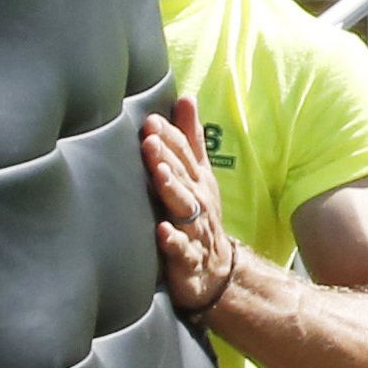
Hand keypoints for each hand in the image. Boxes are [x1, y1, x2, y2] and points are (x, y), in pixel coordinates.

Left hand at [142, 99, 237, 319]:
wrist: (216, 270)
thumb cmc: (200, 215)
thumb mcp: (199, 174)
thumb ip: (190, 138)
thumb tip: (185, 97)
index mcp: (196, 179)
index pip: (183, 153)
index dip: (169, 136)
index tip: (152, 120)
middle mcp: (196, 201)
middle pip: (181, 176)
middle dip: (167, 157)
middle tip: (150, 138)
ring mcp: (192, 229)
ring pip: (182, 207)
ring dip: (171, 190)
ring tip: (159, 174)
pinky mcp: (187, 258)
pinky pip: (181, 249)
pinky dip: (171, 240)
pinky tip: (160, 230)